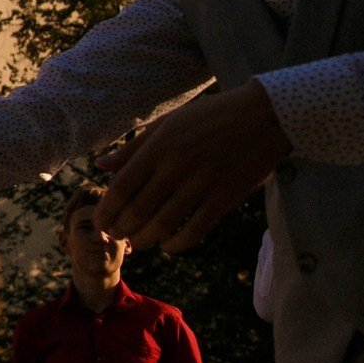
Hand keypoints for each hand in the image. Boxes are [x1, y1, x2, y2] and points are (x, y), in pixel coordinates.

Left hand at [94, 81, 290, 252]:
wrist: (264, 117)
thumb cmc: (210, 117)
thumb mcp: (168, 123)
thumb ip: (134, 148)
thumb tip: (101, 166)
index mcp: (159, 146)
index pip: (122, 187)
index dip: (107, 210)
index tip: (100, 221)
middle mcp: (177, 166)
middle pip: (138, 210)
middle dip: (121, 229)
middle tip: (116, 235)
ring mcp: (202, 184)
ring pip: (163, 224)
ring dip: (145, 239)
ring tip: (138, 243)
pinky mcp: (225, 198)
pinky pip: (195, 230)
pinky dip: (177, 244)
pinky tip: (167, 245)